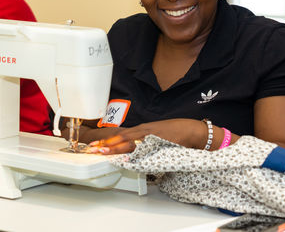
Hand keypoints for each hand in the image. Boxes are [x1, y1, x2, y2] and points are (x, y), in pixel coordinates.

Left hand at [85, 119, 205, 154]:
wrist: (191, 130)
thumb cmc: (176, 133)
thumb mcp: (157, 135)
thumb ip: (145, 141)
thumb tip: (135, 150)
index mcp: (143, 130)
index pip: (121, 135)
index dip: (108, 140)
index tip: (96, 145)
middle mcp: (144, 131)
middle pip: (121, 137)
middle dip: (106, 143)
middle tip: (92, 149)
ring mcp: (151, 135)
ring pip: (129, 141)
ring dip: (115, 146)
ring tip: (103, 151)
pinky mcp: (158, 140)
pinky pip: (143, 146)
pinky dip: (134, 150)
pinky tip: (126, 154)